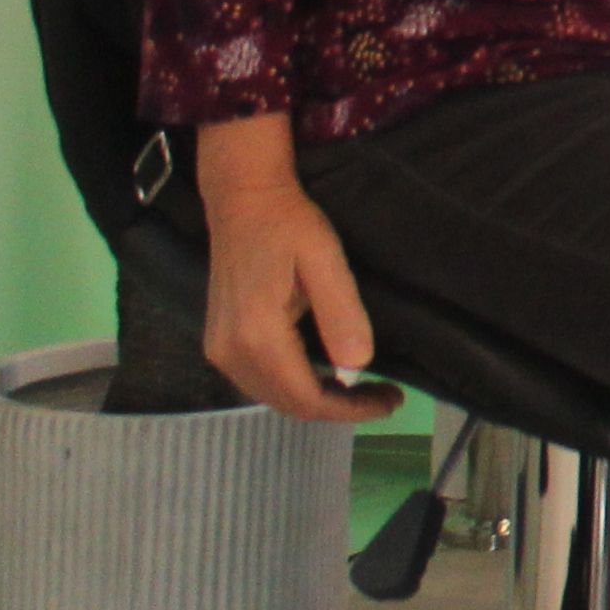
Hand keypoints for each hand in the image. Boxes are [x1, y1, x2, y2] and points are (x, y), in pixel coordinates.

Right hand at [195, 137, 401, 423]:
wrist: (242, 201)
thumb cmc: (288, 225)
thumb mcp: (325, 262)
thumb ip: (341, 314)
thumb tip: (358, 366)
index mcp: (257, 335)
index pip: (306, 396)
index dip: (350, 408)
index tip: (389, 400)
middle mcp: (230, 352)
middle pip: (288, 404)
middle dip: (338, 408)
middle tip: (384, 396)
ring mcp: (219, 349)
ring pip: (272, 397)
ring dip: (317, 401)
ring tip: (362, 390)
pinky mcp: (219, 343)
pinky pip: (259, 381)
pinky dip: (294, 388)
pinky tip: (326, 377)